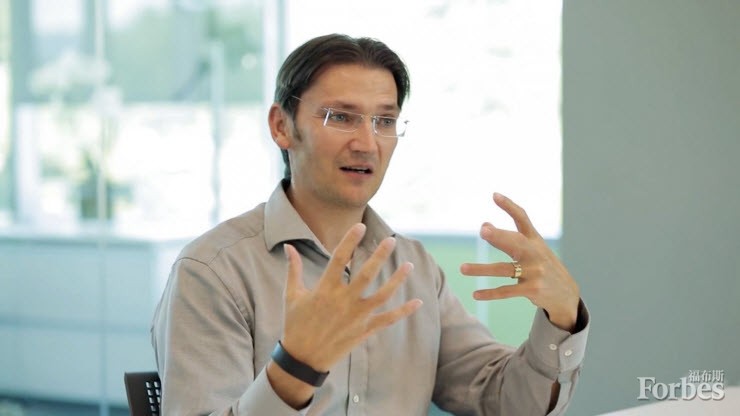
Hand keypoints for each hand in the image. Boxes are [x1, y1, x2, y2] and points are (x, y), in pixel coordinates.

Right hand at [281, 223, 422, 371]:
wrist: (302, 359)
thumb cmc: (295, 324)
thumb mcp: (291, 295)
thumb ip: (294, 269)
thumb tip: (289, 247)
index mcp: (324, 290)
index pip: (338, 259)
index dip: (350, 241)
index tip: (360, 226)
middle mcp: (343, 301)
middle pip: (366, 274)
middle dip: (379, 256)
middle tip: (391, 240)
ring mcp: (356, 317)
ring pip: (382, 295)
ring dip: (397, 280)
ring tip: (409, 265)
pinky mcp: (363, 330)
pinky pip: (387, 319)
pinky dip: (403, 311)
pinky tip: (418, 302)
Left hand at [460, 193, 579, 330]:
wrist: (566, 294)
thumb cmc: (542, 266)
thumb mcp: (532, 249)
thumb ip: (510, 238)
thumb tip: (484, 225)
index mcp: (535, 240)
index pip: (523, 219)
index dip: (509, 207)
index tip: (495, 195)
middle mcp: (535, 254)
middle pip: (515, 242)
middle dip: (499, 236)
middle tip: (483, 230)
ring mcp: (535, 272)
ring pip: (503, 269)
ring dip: (482, 269)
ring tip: (462, 268)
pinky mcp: (533, 289)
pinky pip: (507, 291)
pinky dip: (490, 293)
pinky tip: (475, 294)